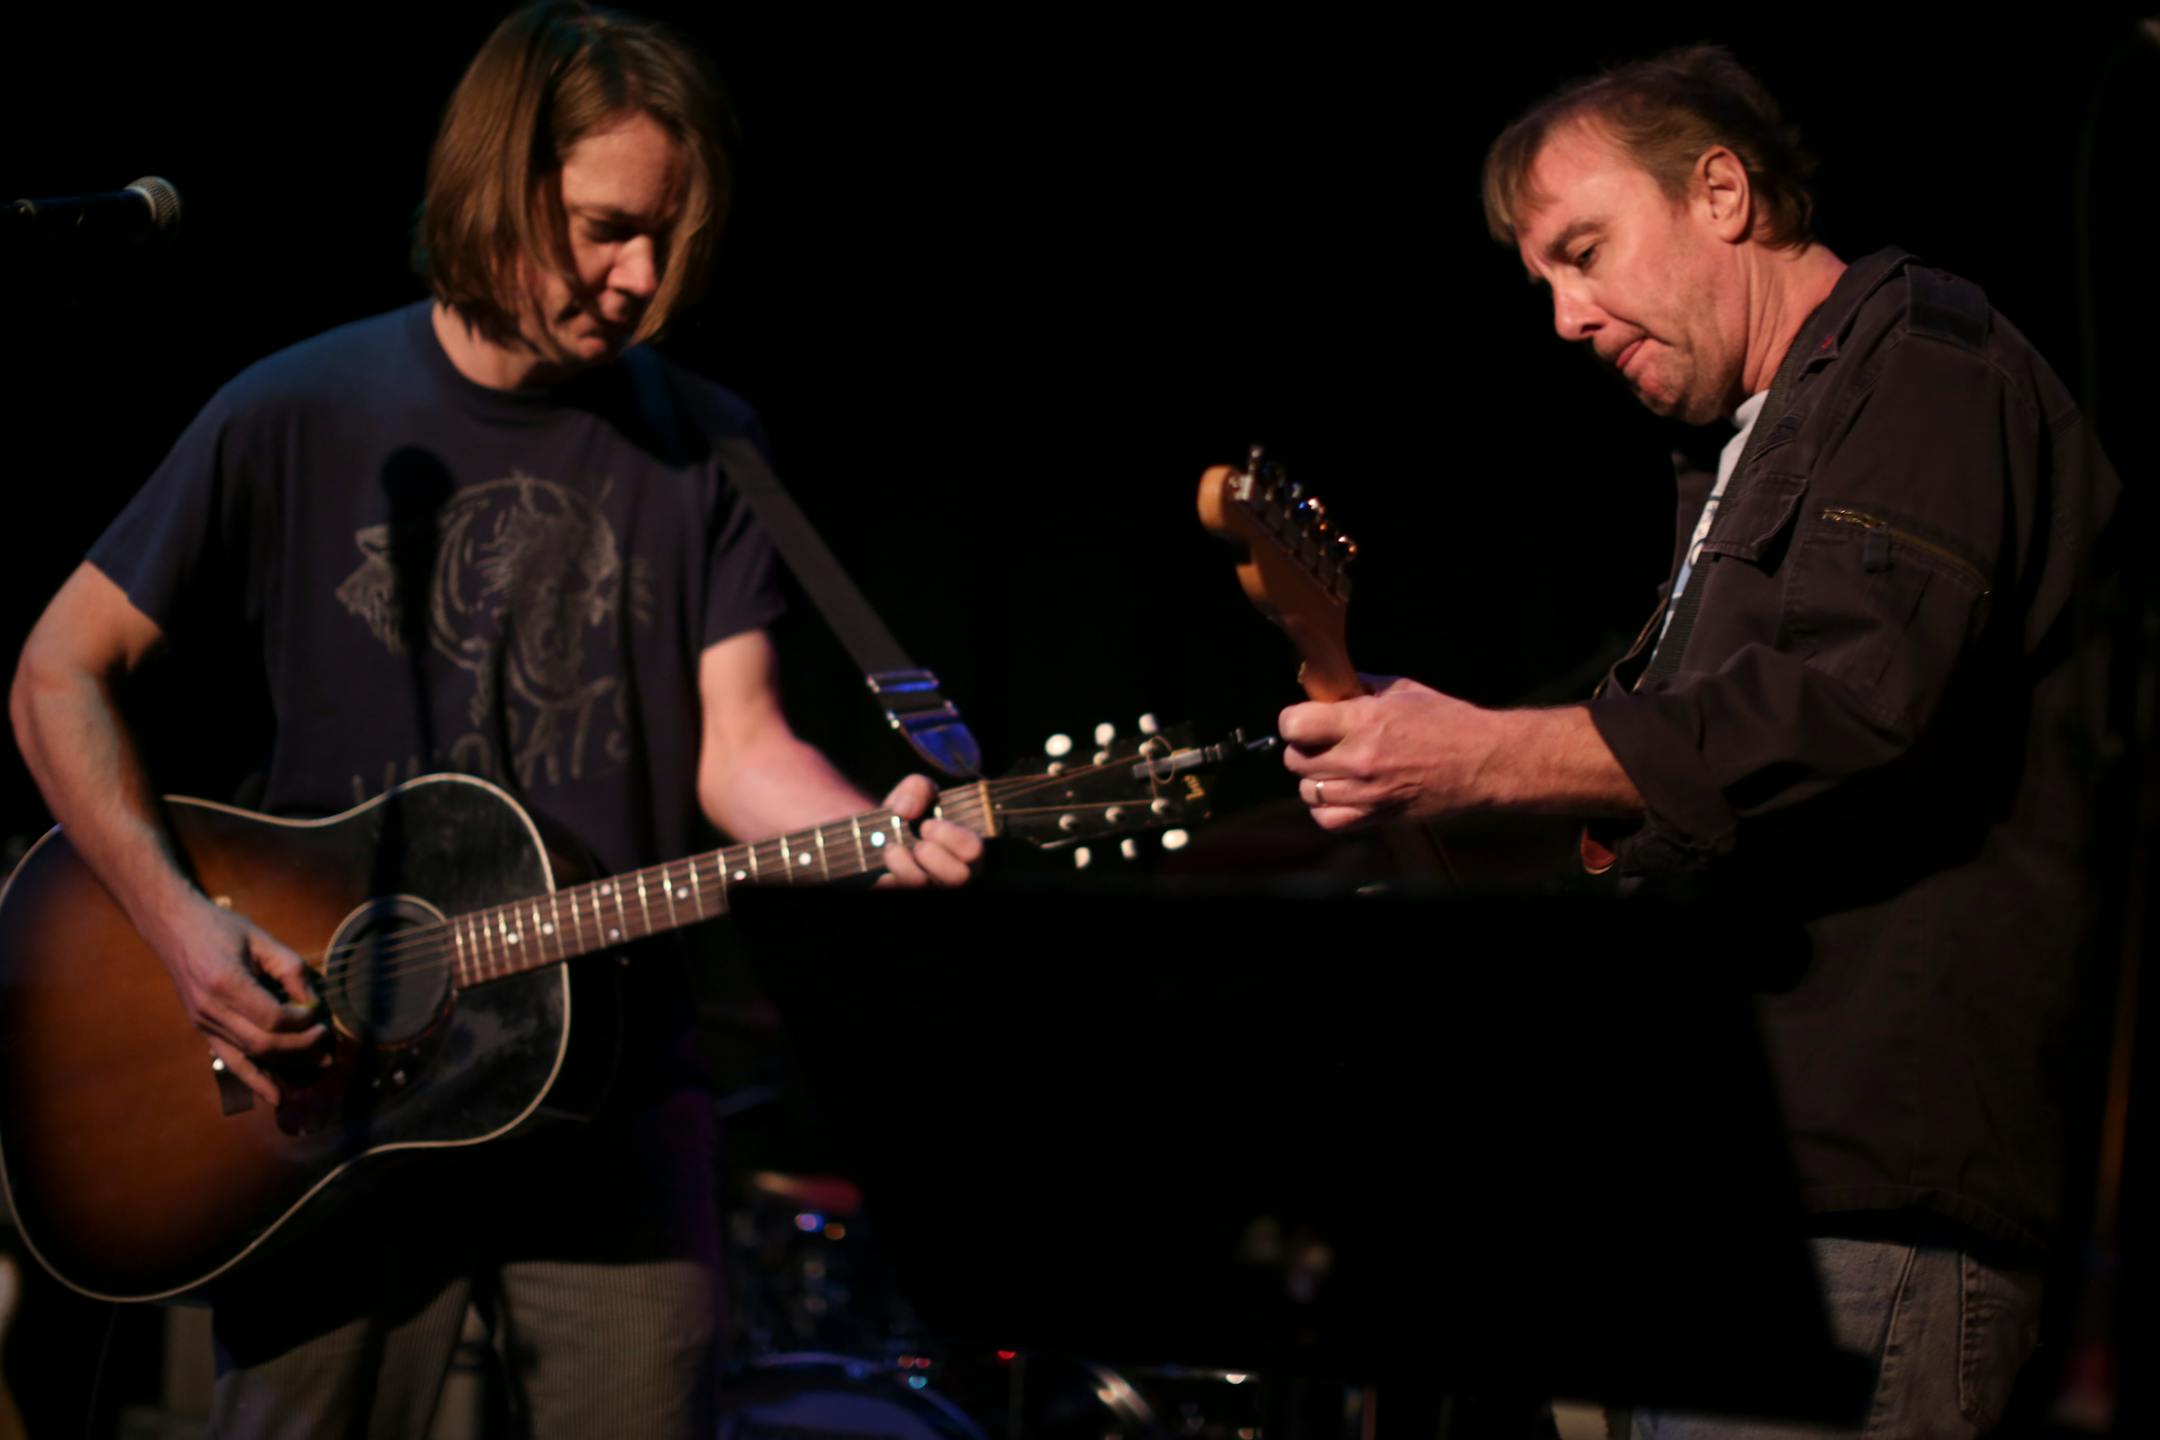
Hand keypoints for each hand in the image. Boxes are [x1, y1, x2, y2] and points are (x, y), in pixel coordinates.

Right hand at [145, 894, 325, 1104]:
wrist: (174, 928)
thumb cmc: (220, 928)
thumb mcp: (261, 939)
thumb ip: (290, 970)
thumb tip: (313, 1002)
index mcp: (225, 983)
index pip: (273, 1018)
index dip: (303, 1020)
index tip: (318, 1011)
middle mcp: (211, 1010)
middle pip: (264, 1043)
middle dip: (302, 1046)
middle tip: (327, 1040)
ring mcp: (204, 1024)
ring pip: (251, 1056)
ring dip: (288, 1063)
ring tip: (320, 1063)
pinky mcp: (203, 1031)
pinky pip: (231, 1062)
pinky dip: (255, 1081)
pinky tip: (276, 1096)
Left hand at [875, 774, 984, 886]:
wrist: (880, 834)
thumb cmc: (909, 813)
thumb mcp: (916, 792)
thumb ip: (918, 788)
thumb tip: (904, 810)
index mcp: (965, 847)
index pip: (974, 850)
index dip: (952, 837)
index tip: (927, 825)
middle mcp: (953, 873)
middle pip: (959, 878)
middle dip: (933, 855)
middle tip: (917, 843)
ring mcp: (931, 887)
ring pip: (924, 887)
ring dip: (904, 866)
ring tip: (892, 849)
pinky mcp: (904, 893)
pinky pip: (896, 891)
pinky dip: (886, 878)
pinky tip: (884, 865)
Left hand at [1279, 675, 1504, 830]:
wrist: (1484, 762)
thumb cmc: (1449, 722)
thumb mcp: (1404, 689)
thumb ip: (1363, 686)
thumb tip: (1332, 687)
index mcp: (1364, 722)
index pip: (1294, 725)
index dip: (1293, 720)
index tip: (1305, 718)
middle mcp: (1359, 760)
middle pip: (1294, 760)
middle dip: (1303, 748)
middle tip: (1321, 741)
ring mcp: (1367, 793)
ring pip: (1307, 792)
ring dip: (1314, 778)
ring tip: (1334, 767)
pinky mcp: (1378, 817)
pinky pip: (1328, 820)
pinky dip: (1326, 809)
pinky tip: (1340, 794)